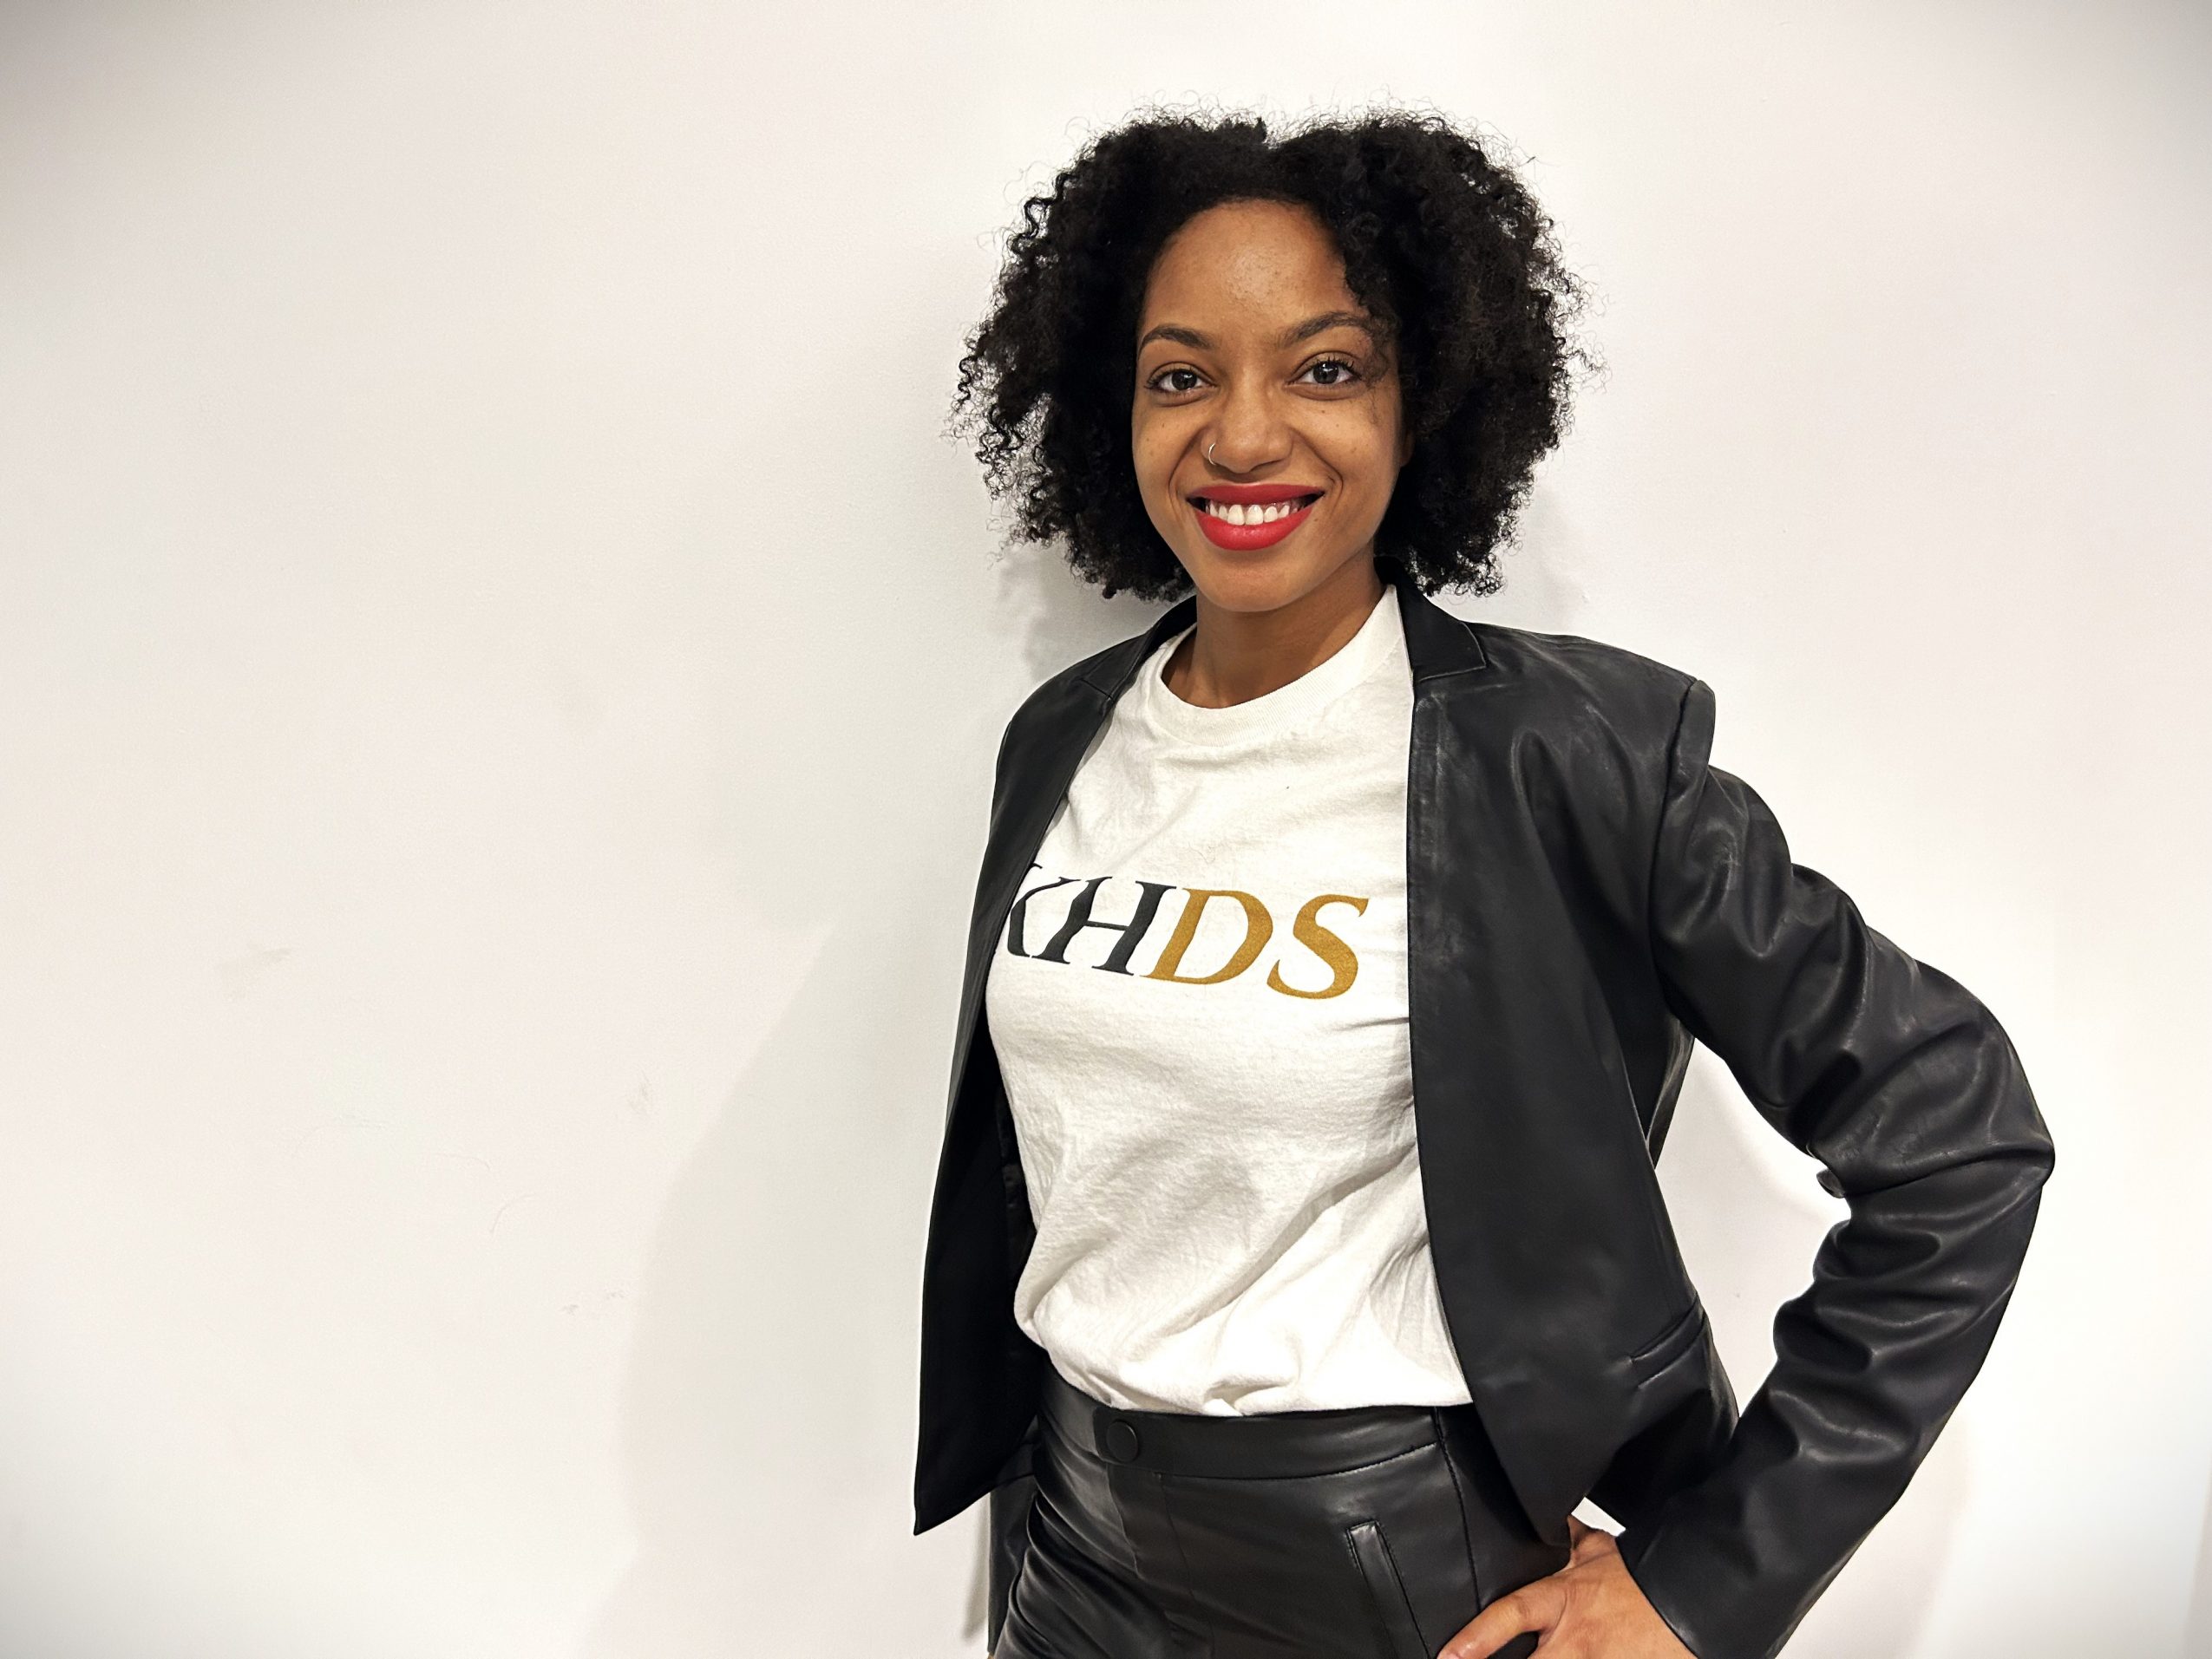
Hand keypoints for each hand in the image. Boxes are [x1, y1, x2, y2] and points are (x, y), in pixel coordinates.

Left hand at [1440, 1517, 1694, 1658]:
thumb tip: (1545, 1519)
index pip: (1510, 1614)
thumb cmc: (1643, 1582)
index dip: (1477, 1638)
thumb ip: (1568, 1540)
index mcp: (1563, 1602)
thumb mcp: (1601, 1554)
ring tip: (1547, 1657)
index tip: (1448, 1656)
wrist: (1693, 1605)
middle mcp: (1574, 1643)